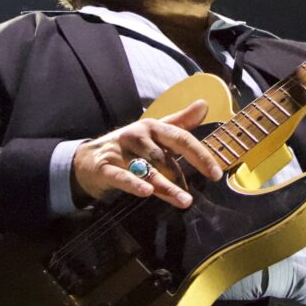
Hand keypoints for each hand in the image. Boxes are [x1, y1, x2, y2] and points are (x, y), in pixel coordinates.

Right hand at [72, 100, 223, 209]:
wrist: (89, 158)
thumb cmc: (129, 146)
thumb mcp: (155, 132)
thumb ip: (181, 122)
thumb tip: (204, 105)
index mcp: (152, 126)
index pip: (181, 139)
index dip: (200, 156)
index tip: (216, 174)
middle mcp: (137, 135)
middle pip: (164, 158)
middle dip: (180, 177)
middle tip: (194, 195)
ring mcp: (120, 150)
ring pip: (147, 170)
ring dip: (166, 186)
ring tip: (183, 201)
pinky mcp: (105, 166)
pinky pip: (122, 176)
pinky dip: (134, 184)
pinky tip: (146, 192)